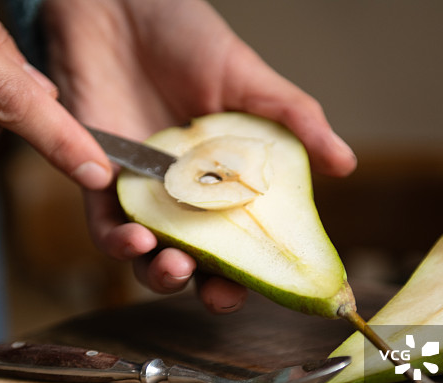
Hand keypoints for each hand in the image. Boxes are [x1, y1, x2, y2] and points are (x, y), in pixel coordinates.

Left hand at [42, 0, 356, 312]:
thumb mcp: (248, 79)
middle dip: (204, 287)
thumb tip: (346, 165)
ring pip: (146, 255)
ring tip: (176, 265)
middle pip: (193, 260)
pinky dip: (116, 239)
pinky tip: (136, 236)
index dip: (250, 272)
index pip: (238, 240)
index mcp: (221, 180)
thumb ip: (293, 122)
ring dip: (158, 273)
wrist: (118, 3)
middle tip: (218, 293)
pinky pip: (101, 223)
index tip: (264, 288)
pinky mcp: (96, 177)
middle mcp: (180, 193)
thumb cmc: (184, 34)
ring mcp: (138, 189)